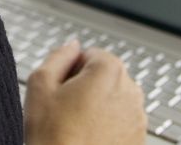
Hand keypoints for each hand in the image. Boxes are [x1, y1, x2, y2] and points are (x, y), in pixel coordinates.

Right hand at [24, 40, 146, 144]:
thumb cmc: (52, 138)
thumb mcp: (40, 85)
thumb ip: (59, 56)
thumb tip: (72, 46)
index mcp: (109, 70)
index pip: (89, 55)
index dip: (70, 71)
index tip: (61, 91)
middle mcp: (131, 90)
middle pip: (104, 77)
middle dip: (86, 88)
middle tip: (65, 111)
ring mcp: (138, 117)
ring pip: (113, 101)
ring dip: (97, 109)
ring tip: (76, 128)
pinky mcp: (139, 140)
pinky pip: (121, 124)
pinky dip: (107, 129)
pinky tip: (88, 140)